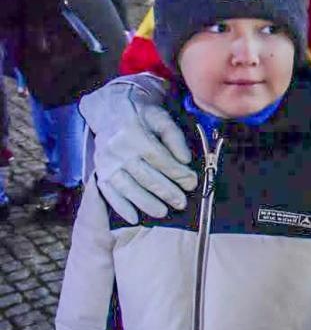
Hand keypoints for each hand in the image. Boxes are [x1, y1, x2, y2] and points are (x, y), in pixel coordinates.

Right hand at [81, 79, 197, 223]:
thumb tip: (185, 160)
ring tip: (163, 212)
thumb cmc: (141, 115)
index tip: (192, 182)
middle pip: (145, 176)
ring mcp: (106, 163)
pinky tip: (134, 218)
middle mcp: (117, 149)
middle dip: (166, 191)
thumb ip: (174, 137)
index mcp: (134, 133)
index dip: (177, 173)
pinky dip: (121, 207)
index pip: (159, 158)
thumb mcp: (160, 117)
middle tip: (182, 203)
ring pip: (128, 187)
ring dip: (146, 203)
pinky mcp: (99, 172)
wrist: (110, 111)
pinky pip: (109, 193)